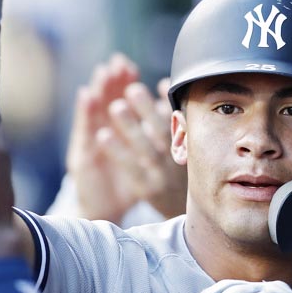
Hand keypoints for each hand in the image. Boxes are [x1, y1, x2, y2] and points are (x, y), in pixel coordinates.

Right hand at [65, 54, 139, 221]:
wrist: (106, 209)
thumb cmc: (129, 181)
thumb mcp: (145, 158)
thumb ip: (153, 134)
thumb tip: (171, 108)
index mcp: (119, 129)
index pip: (120, 99)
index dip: (124, 81)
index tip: (130, 64)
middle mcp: (103, 130)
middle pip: (107, 99)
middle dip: (113, 80)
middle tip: (118, 61)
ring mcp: (91, 141)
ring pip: (95, 110)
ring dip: (100, 88)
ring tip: (104, 70)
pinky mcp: (81, 155)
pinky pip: (84, 131)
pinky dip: (84, 111)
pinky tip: (86, 95)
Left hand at [98, 78, 186, 217]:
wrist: (180, 210)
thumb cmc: (179, 168)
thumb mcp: (185, 143)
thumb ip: (171, 113)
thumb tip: (161, 82)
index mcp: (188, 146)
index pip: (180, 121)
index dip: (169, 102)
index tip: (158, 83)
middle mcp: (177, 160)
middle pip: (163, 132)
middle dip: (148, 110)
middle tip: (132, 89)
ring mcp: (162, 176)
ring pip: (146, 149)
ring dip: (131, 127)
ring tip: (116, 106)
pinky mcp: (146, 189)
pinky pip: (131, 169)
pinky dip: (117, 151)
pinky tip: (103, 136)